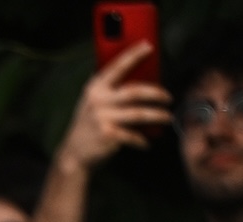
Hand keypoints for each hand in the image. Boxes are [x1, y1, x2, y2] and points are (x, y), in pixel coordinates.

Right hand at [55, 40, 172, 173]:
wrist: (73, 154)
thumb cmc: (88, 126)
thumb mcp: (92, 103)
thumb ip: (108, 90)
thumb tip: (136, 74)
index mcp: (95, 88)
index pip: (117, 67)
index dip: (134, 55)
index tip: (149, 46)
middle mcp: (98, 101)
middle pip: (135, 91)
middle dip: (156, 93)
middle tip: (168, 97)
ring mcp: (102, 118)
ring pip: (139, 113)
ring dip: (158, 115)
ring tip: (168, 117)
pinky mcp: (108, 135)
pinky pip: (133, 135)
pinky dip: (142, 140)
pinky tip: (146, 142)